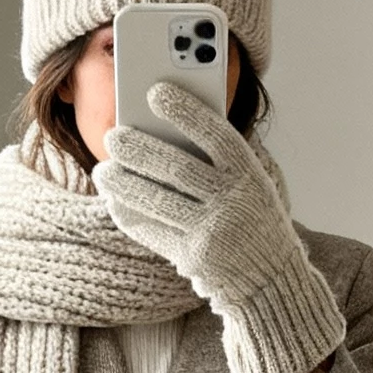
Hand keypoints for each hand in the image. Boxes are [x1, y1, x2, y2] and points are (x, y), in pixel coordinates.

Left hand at [96, 83, 344, 372]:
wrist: (269, 280)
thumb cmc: (251, 218)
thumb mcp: (249, 184)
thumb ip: (216, 162)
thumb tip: (160, 132)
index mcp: (249, 174)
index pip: (215, 134)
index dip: (185, 111)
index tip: (155, 92)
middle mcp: (233, 201)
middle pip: (177, 168)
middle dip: (139, 150)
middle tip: (112, 136)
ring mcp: (213, 233)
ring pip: (158, 200)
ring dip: (124, 184)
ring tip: (103, 171)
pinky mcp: (194, 258)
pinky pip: (153, 231)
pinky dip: (129, 215)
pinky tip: (114, 201)